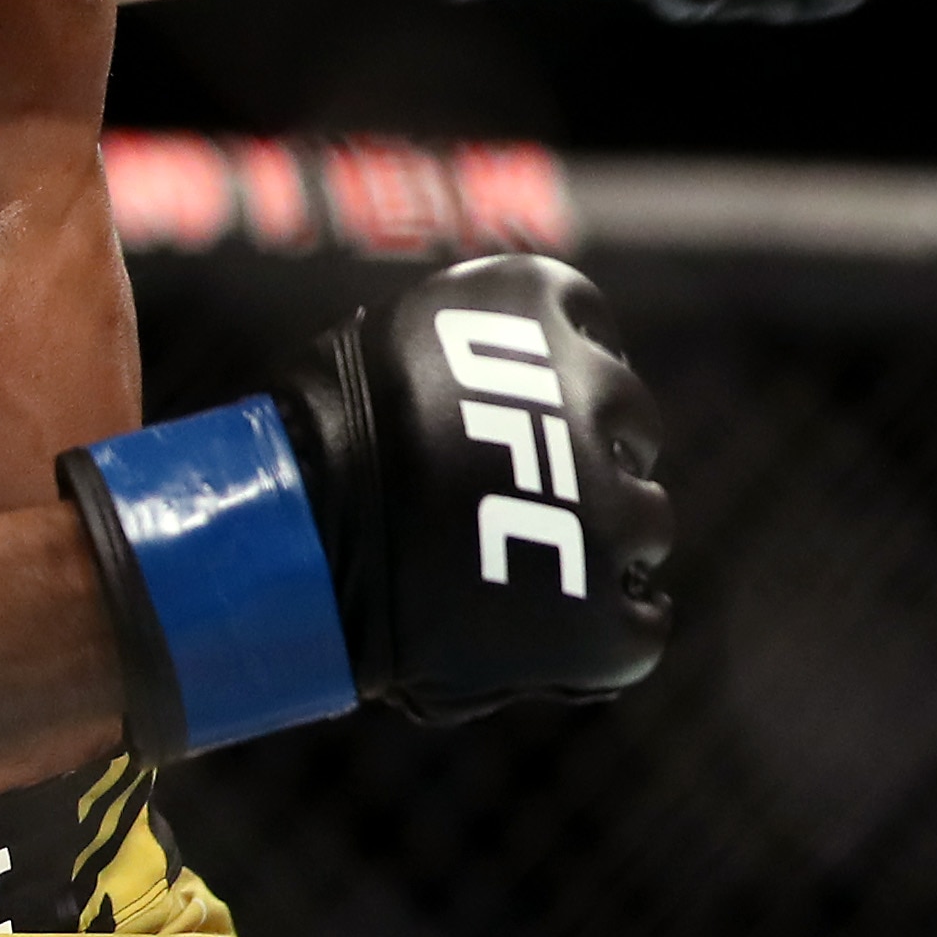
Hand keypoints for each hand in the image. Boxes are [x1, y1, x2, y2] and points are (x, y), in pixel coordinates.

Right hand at [272, 252, 672, 721]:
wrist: (290, 538)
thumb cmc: (314, 437)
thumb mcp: (400, 341)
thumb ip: (483, 356)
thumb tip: (524, 382)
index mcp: (545, 304)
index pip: (590, 336)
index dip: (555, 386)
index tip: (515, 419)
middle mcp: (602, 392)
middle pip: (632, 428)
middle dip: (587, 460)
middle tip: (517, 497)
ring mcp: (616, 508)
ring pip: (646, 522)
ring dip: (602, 544)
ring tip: (520, 569)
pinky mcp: (606, 614)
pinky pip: (642, 624)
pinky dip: (605, 632)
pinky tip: (549, 631)